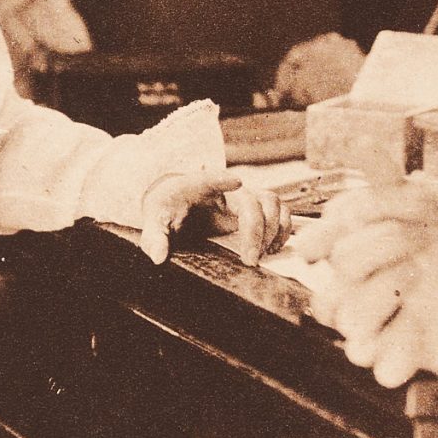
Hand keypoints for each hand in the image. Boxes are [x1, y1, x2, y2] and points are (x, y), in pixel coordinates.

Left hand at [135, 172, 280, 266]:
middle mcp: (228, 190)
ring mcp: (243, 199)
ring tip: (263, 253)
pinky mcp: (254, 210)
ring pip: (272, 202)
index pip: (212, 178)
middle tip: (250, 259)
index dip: (225, 178)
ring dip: (274, 228)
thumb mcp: (155, 219)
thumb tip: (158, 256)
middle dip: (256, 230)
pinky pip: (280, 212)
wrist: (177, 201)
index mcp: (200, 186)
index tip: (237, 181)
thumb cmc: (168, 207)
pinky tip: (272, 248)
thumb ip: (154, 236)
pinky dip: (283, 228)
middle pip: (253, 199)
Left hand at [291, 173, 437, 390]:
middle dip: (334, 283)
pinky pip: (381, 349)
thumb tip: (410, 171)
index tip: (306, 251)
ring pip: (356, 307)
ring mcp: (430, 295)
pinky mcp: (432, 338)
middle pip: (350, 257)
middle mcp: (431, 253)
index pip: (364, 208)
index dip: (327, 227)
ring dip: (347, 324)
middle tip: (327, 306)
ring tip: (354, 337)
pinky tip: (377, 362)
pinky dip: (375, 359)